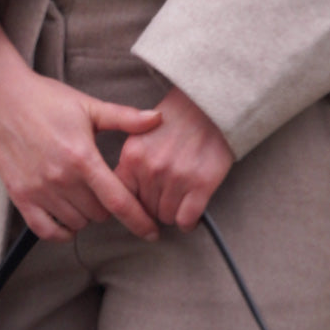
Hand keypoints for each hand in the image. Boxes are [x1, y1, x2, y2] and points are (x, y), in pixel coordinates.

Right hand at [0, 15, 162, 242]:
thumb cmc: (45, 99)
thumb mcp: (88, 106)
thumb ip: (124, 117)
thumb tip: (157, 119)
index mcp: (83, 157)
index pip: (118, 201)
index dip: (139, 221)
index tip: (152, 232)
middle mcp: (61, 178)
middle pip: (99, 214)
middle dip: (108, 206)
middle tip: (103, 189)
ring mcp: (38, 190)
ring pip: (77, 223)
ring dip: (85, 215)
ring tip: (83, 196)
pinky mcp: (19, 195)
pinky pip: (46, 230)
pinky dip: (61, 231)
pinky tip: (67, 220)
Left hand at [116, 83, 234, 230]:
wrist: (209, 107)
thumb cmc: (175, 121)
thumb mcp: (140, 134)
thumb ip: (131, 163)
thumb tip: (124, 195)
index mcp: (132, 157)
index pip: (120, 198)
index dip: (131, 205)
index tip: (139, 206)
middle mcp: (151, 169)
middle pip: (145, 211)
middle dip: (154, 208)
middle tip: (166, 197)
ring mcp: (176, 178)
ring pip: (166, 218)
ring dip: (173, 214)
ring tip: (180, 200)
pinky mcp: (201, 185)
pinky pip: (186, 220)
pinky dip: (188, 222)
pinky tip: (191, 214)